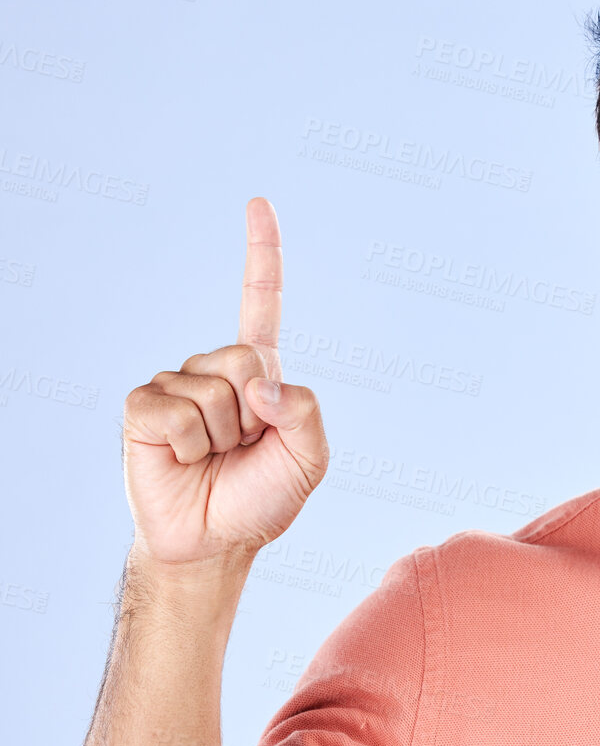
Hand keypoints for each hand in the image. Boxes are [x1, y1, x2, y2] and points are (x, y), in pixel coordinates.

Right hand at [121, 197, 329, 567]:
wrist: (215, 541)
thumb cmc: (262, 499)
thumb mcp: (310, 458)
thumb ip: (305, 412)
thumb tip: (260, 380)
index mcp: (259, 373)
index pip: (260, 302)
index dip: (261, 253)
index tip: (257, 203)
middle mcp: (215, 370)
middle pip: (247, 357)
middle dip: (255, 413)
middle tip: (243, 448)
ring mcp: (176, 384)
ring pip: (214, 390)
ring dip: (223, 437)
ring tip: (213, 459)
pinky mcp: (143, 408)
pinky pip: (175, 410)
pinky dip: (188, 444)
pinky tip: (183, 460)